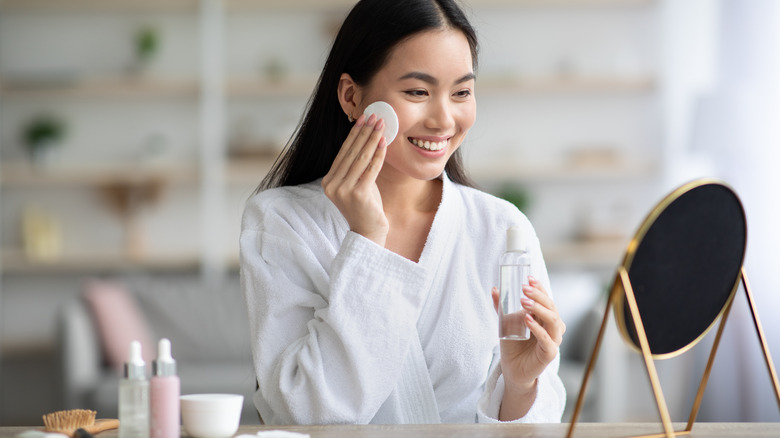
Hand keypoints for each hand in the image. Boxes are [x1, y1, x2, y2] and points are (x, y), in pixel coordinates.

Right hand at [322, 114, 388, 245]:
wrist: (369, 232)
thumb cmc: (366, 206)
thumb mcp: (357, 183)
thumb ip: (357, 165)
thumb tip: (367, 137)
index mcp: (328, 181)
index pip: (343, 152)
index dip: (354, 133)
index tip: (363, 118)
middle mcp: (332, 184)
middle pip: (351, 152)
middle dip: (364, 131)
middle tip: (374, 115)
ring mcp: (343, 190)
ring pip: (360, 158)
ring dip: (372, 138)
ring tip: (381, 124)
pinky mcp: (358, 194)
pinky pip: (370, 169)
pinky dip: (378, 154)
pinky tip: (384, 142)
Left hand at [491, 276, 565, 419]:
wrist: (513, 369)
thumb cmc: (514, 345)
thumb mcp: (506, 323)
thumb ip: (502, 307)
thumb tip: (494, 289)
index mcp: (545, 318)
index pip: (547, 299)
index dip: (540, 288)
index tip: (529, 278)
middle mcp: (553, 327)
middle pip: (551, 307)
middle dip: (538, 295)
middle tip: (524, 288)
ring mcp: (553, 340)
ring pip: (553, 321)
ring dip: (538, 309)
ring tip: (524, 302)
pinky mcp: (549, 353)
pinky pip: (546, 339)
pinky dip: (537, 328)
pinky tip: (527, 320)